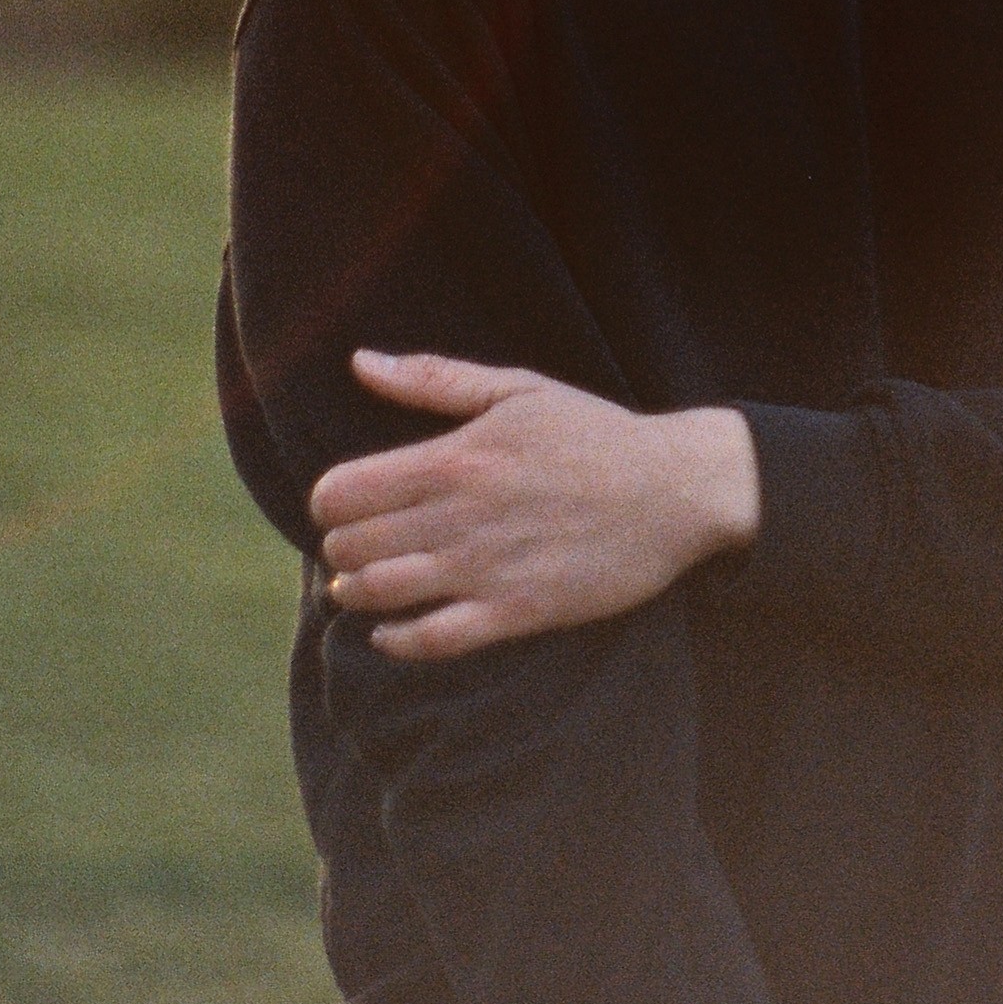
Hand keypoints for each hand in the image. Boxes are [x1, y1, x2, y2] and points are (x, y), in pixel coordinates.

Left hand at [311, 352, 759, 661]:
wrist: (674, 489)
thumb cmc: (595, 434)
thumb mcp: (517, 388)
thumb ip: (432, 378)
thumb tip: (359, 362)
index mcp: (456, 456)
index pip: (344, 491)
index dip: (327, 503)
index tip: (340, 506)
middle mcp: (462, 514)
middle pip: (354, 545)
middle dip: (339, 549)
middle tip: (352, 548)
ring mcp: (488, 567)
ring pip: (383, 592)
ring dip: (356, 593)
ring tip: (357, 588)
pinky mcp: (518, 611)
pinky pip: (435, 639)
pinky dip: (398, 641)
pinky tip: (389, 633)